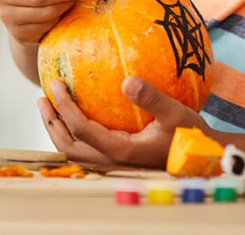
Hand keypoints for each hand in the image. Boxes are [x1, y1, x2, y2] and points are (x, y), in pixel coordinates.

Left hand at [38, 76, 210, 167]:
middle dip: (51, 123)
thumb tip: (127, 81)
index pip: (82, 130)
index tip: (56, 84)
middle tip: (42, 99)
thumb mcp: (174, 112)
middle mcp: (113, 161)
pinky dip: (74, 134)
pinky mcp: (118, 160)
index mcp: (121, 151)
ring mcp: (114, 163)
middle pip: (69, 147)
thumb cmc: (189, 134)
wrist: (202, 156)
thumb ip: (151, 98)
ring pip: (76, 153)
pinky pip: (87, 149)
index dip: (65, 107)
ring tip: (50, 107)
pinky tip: (75, 115)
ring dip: (59, 130)